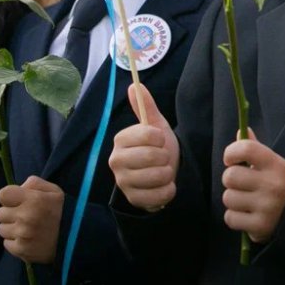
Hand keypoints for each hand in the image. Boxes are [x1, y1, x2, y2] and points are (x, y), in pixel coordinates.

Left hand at [0, 176, 64, 263]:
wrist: (76, 238)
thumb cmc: (62, 211)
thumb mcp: (53, 191)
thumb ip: (33, 183)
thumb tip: (18, 188)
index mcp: (33, 199)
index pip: (3, 195)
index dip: (9, 198)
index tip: (17, 202)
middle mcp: (26, 217)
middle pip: (0, 213)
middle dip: (11, 214)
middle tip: (24, 216)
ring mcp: (23, 235)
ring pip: (2, 229)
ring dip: (12, 229)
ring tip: (27, 229)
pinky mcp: (22, 250)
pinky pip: (6, 243)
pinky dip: (15, 242)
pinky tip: (28, 239)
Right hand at [109, 84, 178, 211]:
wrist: (158, 175)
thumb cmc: (156, 147)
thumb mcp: (155, 126)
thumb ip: (146, 106)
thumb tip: (134, 84)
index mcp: (121, 139)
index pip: (149, 135)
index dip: (161, 138)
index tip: (159, 140)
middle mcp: (116, 160)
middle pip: (153, 157)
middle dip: (166, 157)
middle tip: (162, 158)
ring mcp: (123, 182)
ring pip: (158, 176)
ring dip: (168, 174)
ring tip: (163, 171)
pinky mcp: (132, 200)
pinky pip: (160, 195)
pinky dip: (168, 190)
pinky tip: (163, 186)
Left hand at [222, 130, 284, 243]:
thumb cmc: (276, 183)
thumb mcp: (271, 164)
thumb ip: (254, 148)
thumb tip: (242, 130)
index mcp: (276, 165)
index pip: (245, 148)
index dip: (231, 152)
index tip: (231, 160)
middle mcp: (273, 185)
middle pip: (229, 176)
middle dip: (231, 181)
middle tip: (242, 184)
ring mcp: (268, 207)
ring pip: (228, 198)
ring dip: (233, 200)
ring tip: (246, 201)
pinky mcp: (260, 226)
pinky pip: (230, 218)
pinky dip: (234, 218)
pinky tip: (247, 215)